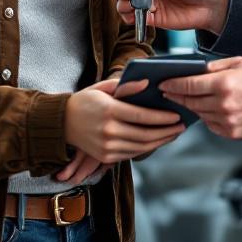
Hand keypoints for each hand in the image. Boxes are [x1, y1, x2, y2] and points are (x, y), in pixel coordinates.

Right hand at [63, 77, 184, 164]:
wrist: (61, 123)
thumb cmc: (84, 101)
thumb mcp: (102, 87)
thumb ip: (126, 85)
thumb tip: (148, 84)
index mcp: (109, 111)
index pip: (142, 116)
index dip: (162, 117)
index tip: (176, 116)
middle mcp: (109, 131)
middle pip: (145, 135)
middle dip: (167, 132)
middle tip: (181, 126)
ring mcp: (107, 146)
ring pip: (141, 147)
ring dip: (160, 142)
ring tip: (172, 134)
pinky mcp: (105, 157)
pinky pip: (131, 154)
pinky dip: (146, 148)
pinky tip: (156, 141)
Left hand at [160, 57, 241, 139]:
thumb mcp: (240, 62)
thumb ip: (215, 67)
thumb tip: (196, 70)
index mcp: (224, 83)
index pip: (189, 85)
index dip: (173, 85)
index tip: (164, 84)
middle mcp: (224, 103)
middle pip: (190, 101)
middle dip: (177, 97)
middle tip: (169, 93)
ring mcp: (228, 120)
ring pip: (199, 114)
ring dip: (192, 107)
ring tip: (189, 100)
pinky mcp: (233, 132)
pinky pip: (211, 125)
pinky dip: (207, 118)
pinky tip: (210, 110)